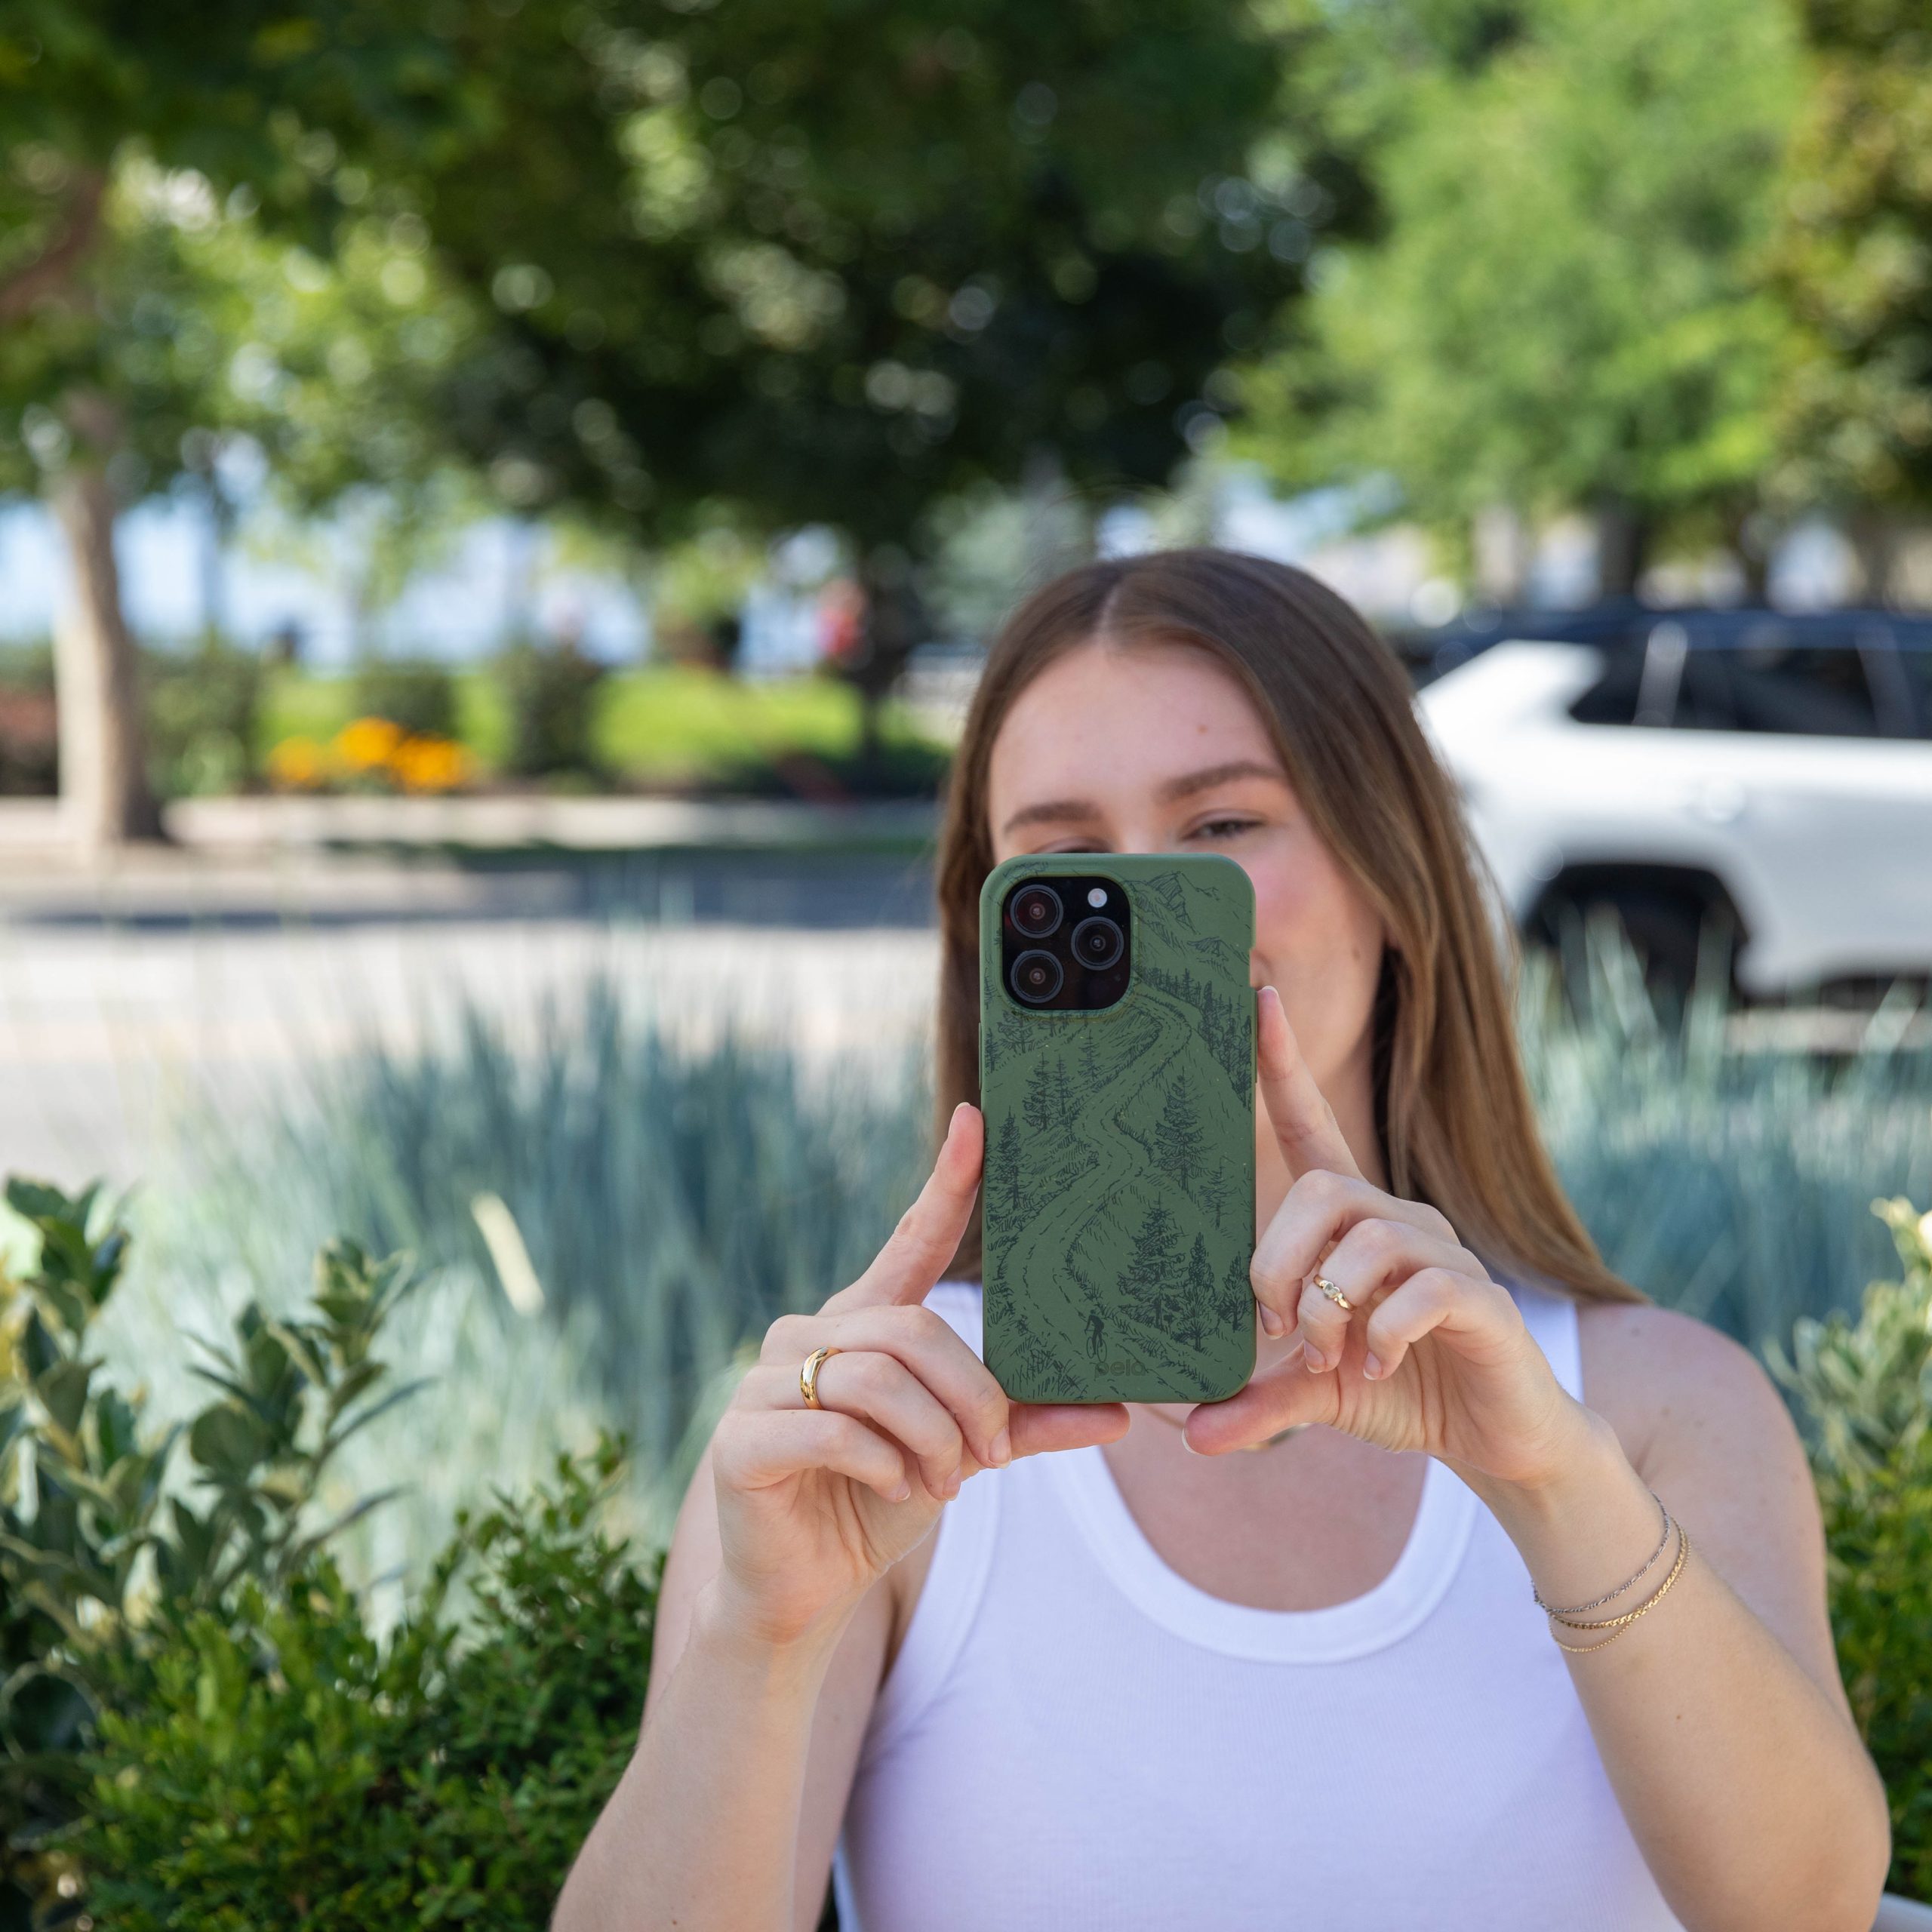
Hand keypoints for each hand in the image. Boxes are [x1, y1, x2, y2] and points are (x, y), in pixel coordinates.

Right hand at [707, 1103, 1128, 1648]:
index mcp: (863, 1323)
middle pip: (912, 1331)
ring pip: (878, 1379)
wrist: (802, 1589)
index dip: (945, 1183)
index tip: (976, 1122)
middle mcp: (809, 1332)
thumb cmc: (880, 1503)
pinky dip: (884, 1465)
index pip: (910, 1240)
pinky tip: (894, 1489)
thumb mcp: (961, 1457)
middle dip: (968, 1398)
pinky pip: (834, 1429)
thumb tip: (1119, 1414)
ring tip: (942, 1483)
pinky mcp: (741, 1436)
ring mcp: (764, 1380)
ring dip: (931, 1439)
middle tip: (989, 1459)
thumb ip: (1024, 1426)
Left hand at [1181, 987, 1589, 1487]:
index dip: (1283, 1065)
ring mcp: (1446, 1254)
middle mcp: (1400, 1219)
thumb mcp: (1317, 1394)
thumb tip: (1193, 1434)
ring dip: (1330, 1306)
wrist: (1499, 1438)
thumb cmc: (1402, 1389)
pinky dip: (1384, 1331)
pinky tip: (1378, 1364)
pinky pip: (1424, 1287)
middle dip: (1280, 1261)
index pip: (1312, 1125)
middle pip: (1321, 1192)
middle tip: (1279, 1326)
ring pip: (1369, 1239)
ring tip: (1330, 1356)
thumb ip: (1259, 1401)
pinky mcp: (1482, 1299)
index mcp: (1354, 1223)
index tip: (1255, 999)